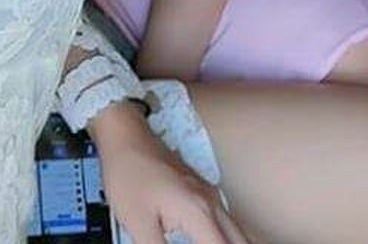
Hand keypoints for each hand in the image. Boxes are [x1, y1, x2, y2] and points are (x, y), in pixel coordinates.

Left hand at [90, 102, 248, 243]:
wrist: (127, 135)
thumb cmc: (129, 173)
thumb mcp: (137, 223)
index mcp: (198, 212)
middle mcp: (211, 202)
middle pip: (240, 240)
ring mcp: (209, 194)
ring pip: (237, 230)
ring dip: (234, 243)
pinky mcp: (202, 191)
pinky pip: (227, 220)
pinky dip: (228, 238)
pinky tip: (216, 241)